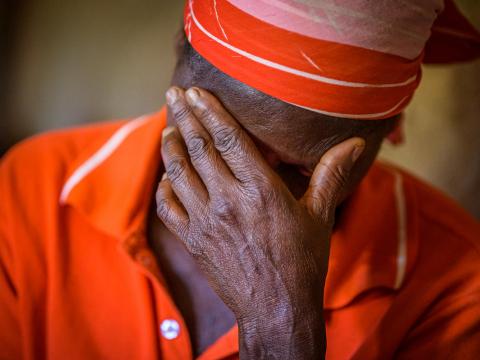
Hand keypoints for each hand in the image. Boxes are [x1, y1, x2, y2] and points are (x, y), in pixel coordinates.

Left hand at [156, 86, 364, 358]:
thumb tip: (356, 143)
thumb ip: (331, 174)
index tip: (196, 91)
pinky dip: (165, 186)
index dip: (210, 110)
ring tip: (169, 125)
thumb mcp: (319, 215)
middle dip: (184, 116)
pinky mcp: (193, 241)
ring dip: (170, 145)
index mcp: (261, 190)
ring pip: (178, 172)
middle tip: (173, 93)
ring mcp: (206, 221)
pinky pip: (169, 206)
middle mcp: (228, 201)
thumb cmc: (302, 261)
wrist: (276, 307)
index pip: (228, 139)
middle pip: (198, 148)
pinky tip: (168, 174)